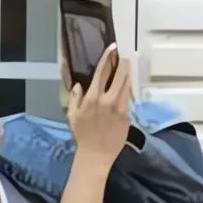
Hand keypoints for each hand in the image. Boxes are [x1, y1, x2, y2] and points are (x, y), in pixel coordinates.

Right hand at [67, 44, 133, 169]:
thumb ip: (75, 98)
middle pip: (120, 75)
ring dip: (128, 75)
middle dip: (123, 64)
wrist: (96, 154)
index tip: (113, 48)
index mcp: (92, 97)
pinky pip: (129, 99)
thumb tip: (78, 85)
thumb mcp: (72, 115)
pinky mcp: (127, 115)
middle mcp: (108, 100)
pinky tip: (127, 87)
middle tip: (124, 58)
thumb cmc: (82, 134)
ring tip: (127, 69)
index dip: (108, 57)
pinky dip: (128, 91)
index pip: (102, 72)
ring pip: (127, 85)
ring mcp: (120, 107)